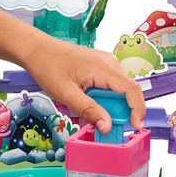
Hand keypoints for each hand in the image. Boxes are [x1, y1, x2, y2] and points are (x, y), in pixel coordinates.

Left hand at [24, 37, 146, 132]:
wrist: (36, 49)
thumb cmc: (48, 66)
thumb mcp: (67, 94)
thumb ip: (89, 111)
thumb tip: (107, 126)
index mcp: (104, 68)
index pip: (132, 90)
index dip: (138, 110)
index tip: (135, 126)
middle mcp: (110, 63)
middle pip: (127, 92)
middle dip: (120, 111)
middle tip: (104, 126)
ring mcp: (106, 64)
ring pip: (118, 90)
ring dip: (109, 106)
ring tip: (89, 112)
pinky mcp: (100, 67)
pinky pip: (110, 86)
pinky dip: (103, 99)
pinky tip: (87, 102)